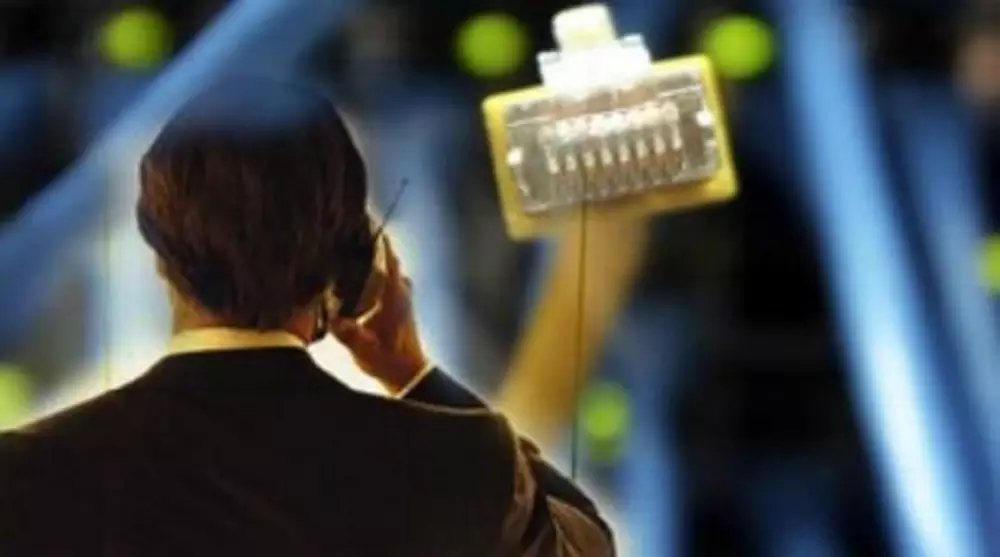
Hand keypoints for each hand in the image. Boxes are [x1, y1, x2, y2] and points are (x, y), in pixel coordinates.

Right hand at [328, 236, 429, 394]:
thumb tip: (328, 314)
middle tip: (344, 234)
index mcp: (394, 293)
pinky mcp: (400, 303)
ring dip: (369, 260)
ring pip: (385, 268)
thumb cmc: (388, 360)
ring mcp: (403, 295)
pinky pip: (385, 279)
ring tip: (346, 251)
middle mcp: (401, 289)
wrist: (408, 374)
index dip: (376, 236)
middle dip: (366, 245)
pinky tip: (353, 277)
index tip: (363, 219)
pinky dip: (372, 274)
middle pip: (384, 257)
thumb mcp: (361, 347)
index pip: (386, 255)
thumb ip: (345, 330)